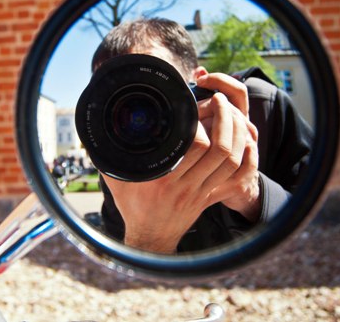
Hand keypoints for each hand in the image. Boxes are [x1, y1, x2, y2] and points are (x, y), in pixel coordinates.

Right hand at [103, 71, 260, 252]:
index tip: (197, 102)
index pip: (194, 144)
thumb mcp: (115, 176)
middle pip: (219, 148)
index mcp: (163, 178)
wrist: (149, 238)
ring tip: (231, 112)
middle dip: (224, 119)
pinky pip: (236, 175)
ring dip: (236, 133)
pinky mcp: (211, 196)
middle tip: (219, 99)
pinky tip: (244, 138)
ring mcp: (201, 192)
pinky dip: (245, 155)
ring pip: (231, 160)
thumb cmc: (131, 204)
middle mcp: (185, 185)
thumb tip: (94, 126)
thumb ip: (107, 152)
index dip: (200, 120)